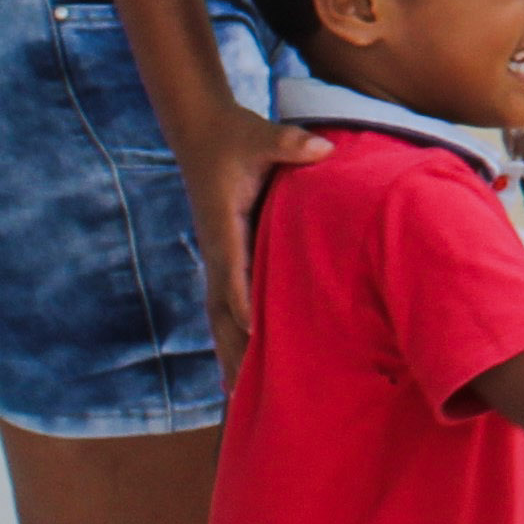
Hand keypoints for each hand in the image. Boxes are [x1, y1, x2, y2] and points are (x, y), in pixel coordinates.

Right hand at [180, 99, 334, 374]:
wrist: (201, 129)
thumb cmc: (234, 135)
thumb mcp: (263, 135)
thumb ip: (291, 144)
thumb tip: (322, 149)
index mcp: (224, 225)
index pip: (233, 271)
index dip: (244, 301)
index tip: (257, 333)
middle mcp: (217, 246)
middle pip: (220, 307)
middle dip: (232, 347)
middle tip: (243, 392)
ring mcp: (218, 252)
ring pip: (219, 311)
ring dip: (228, 348)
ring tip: (236, 393)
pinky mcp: (224, 252)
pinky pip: (226, 299)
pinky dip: (231, 329)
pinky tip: (242, 355)